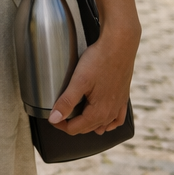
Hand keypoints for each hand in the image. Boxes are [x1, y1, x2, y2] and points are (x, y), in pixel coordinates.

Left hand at [50, 0, 139, 134]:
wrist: (120, 45)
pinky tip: (104, 122)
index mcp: (99, 112)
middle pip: (88, 127)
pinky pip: (116, 118)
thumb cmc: (99, 61)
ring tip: (75, 118)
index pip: (75, 129)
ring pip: (102, 124)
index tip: (50, 116)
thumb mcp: (79, 81)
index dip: (60, 124)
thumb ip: (66, 101)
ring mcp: (118, 106)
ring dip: (88, 124)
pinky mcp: (123, 97)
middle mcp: (110, 113)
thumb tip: (54, 119)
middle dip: (72, 124)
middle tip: (58, 114)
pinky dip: (108, 123)